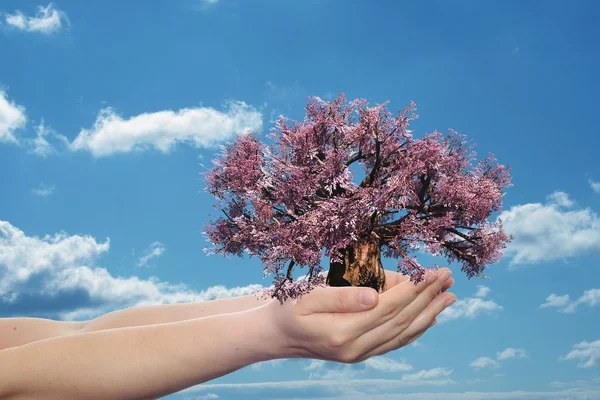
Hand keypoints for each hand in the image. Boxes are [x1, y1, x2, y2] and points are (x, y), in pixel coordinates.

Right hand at [266, 268, 455, 363]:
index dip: (414, 289)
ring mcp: (360, 354)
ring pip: (403, 333)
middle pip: (402, 320)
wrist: (277, 335)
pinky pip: (395, 342)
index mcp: (343, 332)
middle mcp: (356, 348)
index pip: (389, 307)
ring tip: (449, 296)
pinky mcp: (362, 354)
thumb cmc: (289, 308)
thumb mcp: (308, 296)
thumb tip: (377, 295)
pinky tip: (430, 318)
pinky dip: (415, 329)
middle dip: (428, 297)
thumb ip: (342, 296)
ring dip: (430, 313)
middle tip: (448, 277)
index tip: (432, 271)